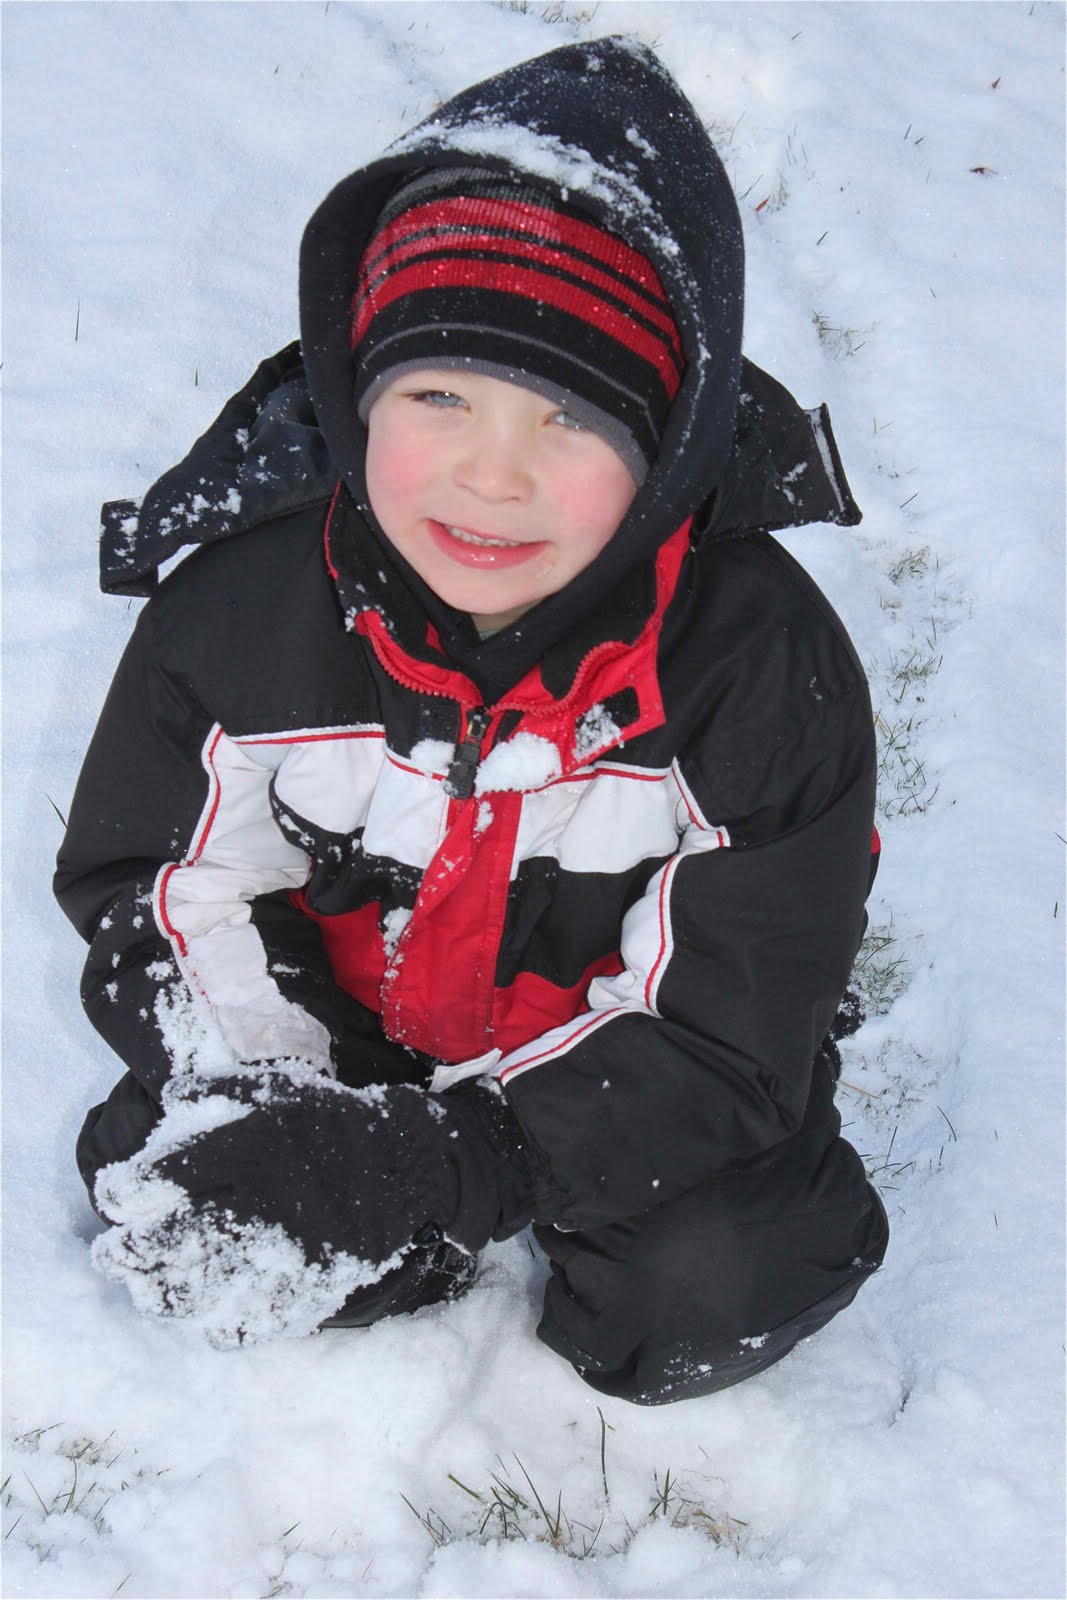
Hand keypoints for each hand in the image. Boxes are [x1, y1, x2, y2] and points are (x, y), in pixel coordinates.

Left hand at [91, 1069, 534, 1344]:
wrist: (410, 1165)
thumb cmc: (336, 1124)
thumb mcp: (282, 1088)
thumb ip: (225, 1090)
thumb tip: (173, 1094)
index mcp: (249, 1150)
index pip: (166, 1177)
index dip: (127, 1192)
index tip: (117, 1198)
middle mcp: (258, 1202)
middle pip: (170, 1241)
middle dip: (127, 1254)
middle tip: (111, 1258)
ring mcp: (283, 1252)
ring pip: (199, 1291)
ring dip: (162, 1295)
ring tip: (150, 1292)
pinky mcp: (307, 1288)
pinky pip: (249, 1322)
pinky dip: (219, 1327)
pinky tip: (207, 1320)